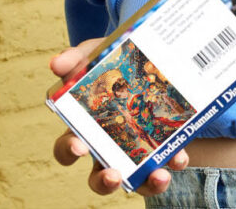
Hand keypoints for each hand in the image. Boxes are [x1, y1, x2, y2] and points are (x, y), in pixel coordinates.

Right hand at [50, 39, 188, 196]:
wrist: (144, 53)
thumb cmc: (108, 62)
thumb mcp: (91, 54)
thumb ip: (74, 58)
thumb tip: (56, 65)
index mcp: (84, 128)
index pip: (66, 148)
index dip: (69, 151)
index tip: (79, 146)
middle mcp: (108, 146)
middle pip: (99, 177)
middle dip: (105, 181)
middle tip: (114, 175)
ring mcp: (137, 148)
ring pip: (137, 179)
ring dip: (147, 183)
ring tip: (159, 176)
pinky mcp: (163, 143)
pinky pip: (168, 160)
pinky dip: (174, 160)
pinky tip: (179, 156)